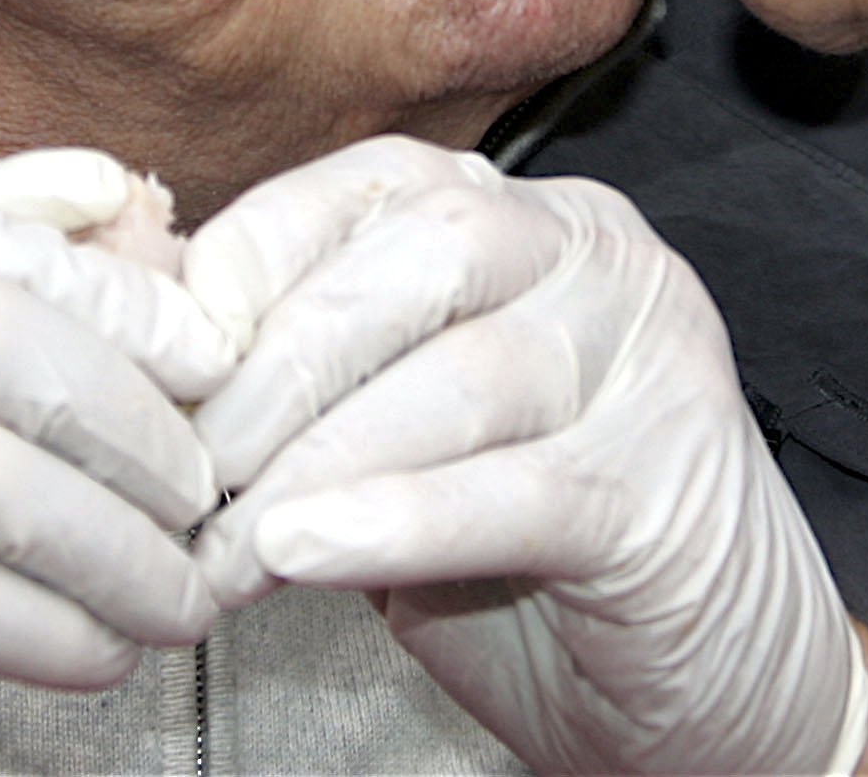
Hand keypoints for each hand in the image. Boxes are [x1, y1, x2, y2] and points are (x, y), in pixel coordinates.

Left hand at [179, 136, 867, 775]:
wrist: (720, 683)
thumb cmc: (540, 564)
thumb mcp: (401, 450)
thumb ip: (312, 387)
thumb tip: (147, 353)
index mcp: (529, 223)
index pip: (378, 185)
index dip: (258, 251)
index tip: (166, 347)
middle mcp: (599, 259)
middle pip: (423, 256)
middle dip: (281, 361)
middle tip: (188, 469)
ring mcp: (651, 361)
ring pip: (466, 371)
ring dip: (321, 458)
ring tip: (229, 541)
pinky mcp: (670, 482)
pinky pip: (518, 488)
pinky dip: (399, 520)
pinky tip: (312, 554)